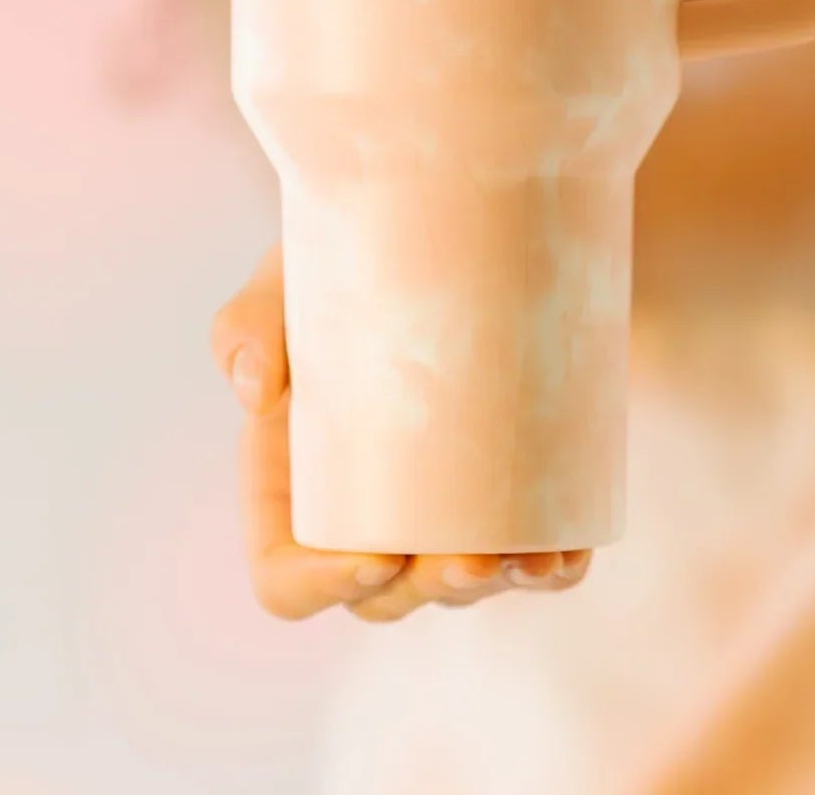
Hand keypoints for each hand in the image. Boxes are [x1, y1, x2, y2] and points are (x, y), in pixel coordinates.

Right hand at [209, 245, 593, 621]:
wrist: (442, 217)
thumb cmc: (346, 258)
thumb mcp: (289, 276)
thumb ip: (249, 321)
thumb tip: (254, 391)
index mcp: (292, 481)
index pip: (285, 576)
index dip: (323, 586)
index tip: (378, 556)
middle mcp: (361, 509)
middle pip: (384, 597)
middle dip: (430, 592)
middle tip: (474, 556)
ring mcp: (435, 509)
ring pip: (456, 588)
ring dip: (493, 588)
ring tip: (531, 557)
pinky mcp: (503, 489)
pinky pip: (525, 558)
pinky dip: (548, 571)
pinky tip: (566, 556)